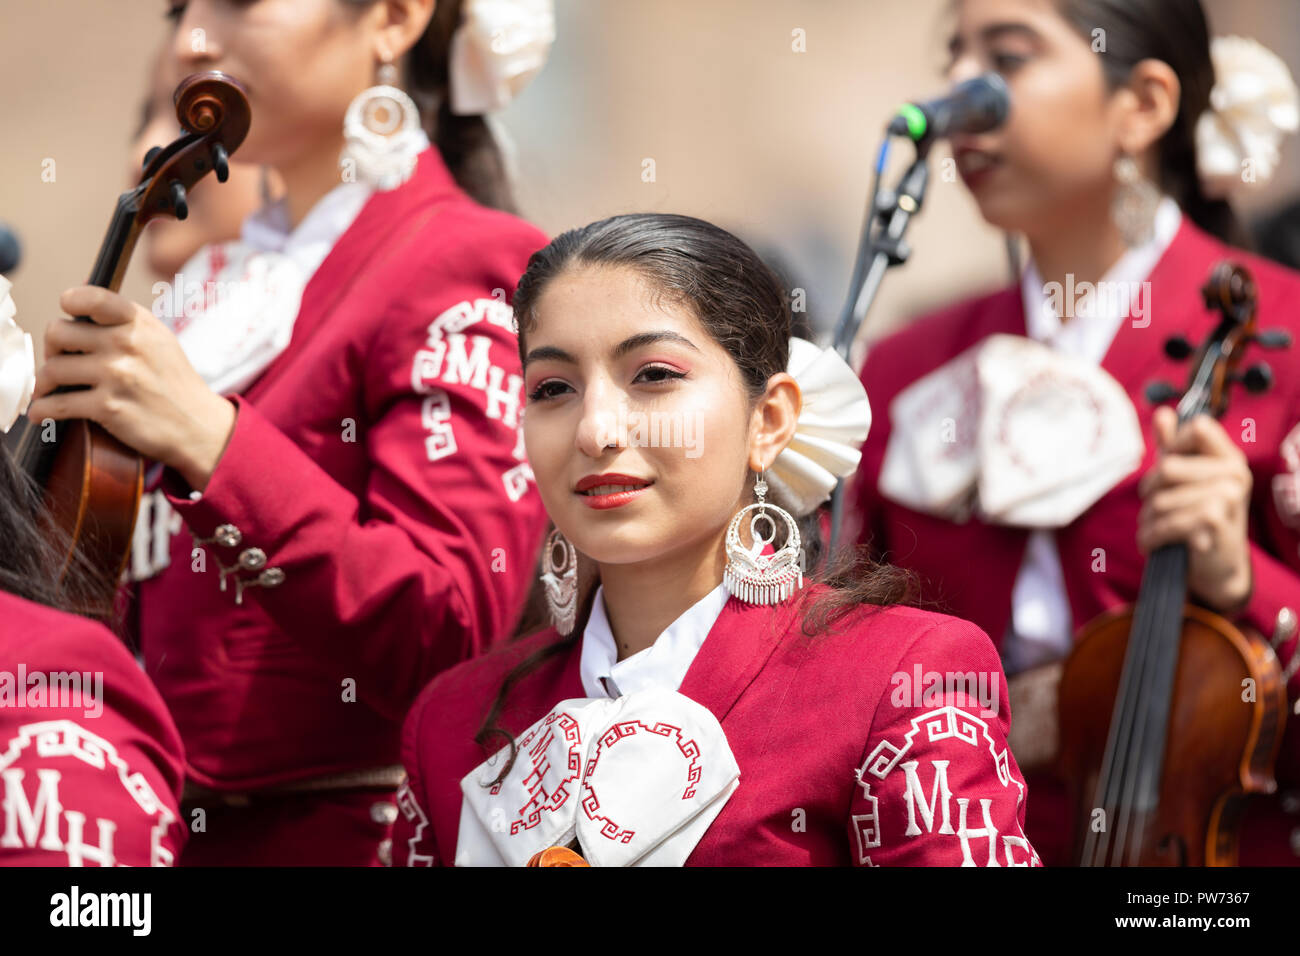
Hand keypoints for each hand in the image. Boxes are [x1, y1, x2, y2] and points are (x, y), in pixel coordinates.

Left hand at [27, 286, 235, 491]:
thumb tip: (76, 298)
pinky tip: (42, 412)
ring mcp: (117, 375)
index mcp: (138, 323)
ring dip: (44, 384)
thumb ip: (122, 320)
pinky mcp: (108, 407)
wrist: (198, 426)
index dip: (69, 303)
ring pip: (52, 370)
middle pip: (57, 333)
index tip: (68, 318)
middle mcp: (127, 344)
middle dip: (51, 350)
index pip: (89, 298)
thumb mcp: (158, 340)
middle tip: (60, 362)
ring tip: (49, 390)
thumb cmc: (173, 383)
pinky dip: (41, 411)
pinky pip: (55, 405)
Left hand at [1137, 405, 1252, 612]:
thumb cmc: (1199, 516)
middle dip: (1150, 492)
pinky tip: (1155, 541)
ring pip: (1161, 500)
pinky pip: (1166, 523)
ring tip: (1156, 527)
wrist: (1217, 564)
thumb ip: (1173, 446)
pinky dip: (1152, 535)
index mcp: (1229, 457)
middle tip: (1154, 507)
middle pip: (1167, 468)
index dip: (1174, 445)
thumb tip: (1163, 412)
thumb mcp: (1187, 478)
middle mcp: (1235, 474)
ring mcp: (1228, 498)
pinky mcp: (1215, 523)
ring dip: (1149, 519)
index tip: (1167, 466)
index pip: (1197, 427)